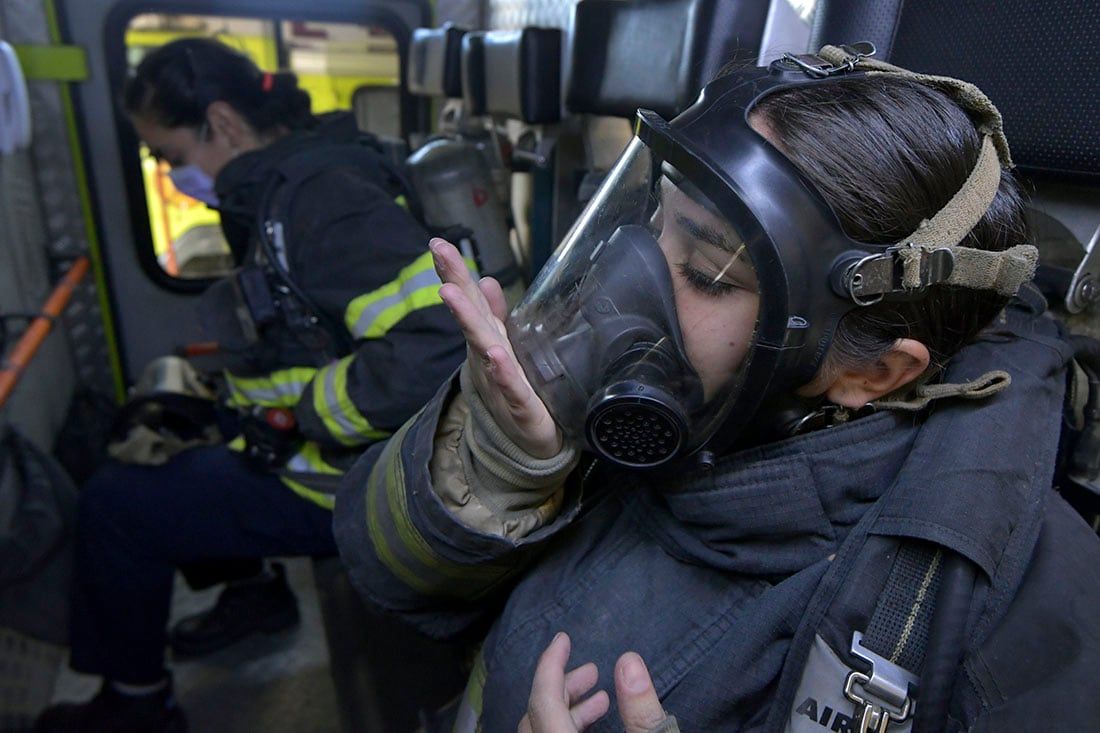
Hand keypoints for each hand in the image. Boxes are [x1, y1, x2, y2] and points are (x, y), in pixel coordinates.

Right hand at [431, 238, 561, 458]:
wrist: (528, 441)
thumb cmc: (516, 389)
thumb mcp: (505, 346)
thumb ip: (495, 315)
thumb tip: (486, 280)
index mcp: (488, 338)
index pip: (469, 300)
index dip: (454, 272)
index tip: (438, 244)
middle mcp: (487, 354)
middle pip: (469, 315)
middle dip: (454, 283)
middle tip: (439, 253)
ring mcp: (499, 378)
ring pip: (483, 345)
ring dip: (468, 320)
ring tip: (452, 295)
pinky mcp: (518, 403)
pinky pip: (509, 384)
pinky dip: (502, 369)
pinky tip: (496, 354)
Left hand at [518, 633, 669, 732]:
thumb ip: (643, 714)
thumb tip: (629, 661)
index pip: (544, 702)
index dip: (550, 665)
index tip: (562, 639)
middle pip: (538, 714)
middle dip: (563, 687)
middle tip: (592, 672)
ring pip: (541, 731)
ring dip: (567, 709)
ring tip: (600, 698)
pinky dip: (565, 726)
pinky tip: (595, 723)